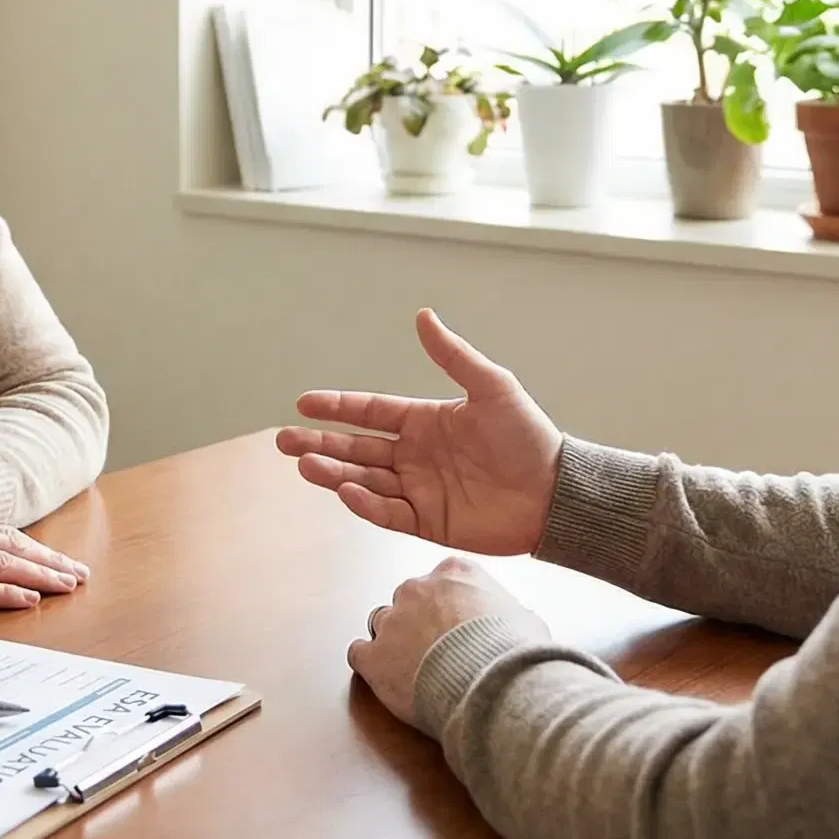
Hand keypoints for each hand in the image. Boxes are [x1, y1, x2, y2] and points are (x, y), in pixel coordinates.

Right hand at [277, 308, 565, 554]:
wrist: (556, 492)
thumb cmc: (527, 436)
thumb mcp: (492, 387)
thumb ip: (452, 356)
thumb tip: (422, 315)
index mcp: (425, 421)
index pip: (370, 412)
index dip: (337, 407)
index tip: (303, 403)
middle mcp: (414, 455)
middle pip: (357, 448)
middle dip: (320, 443)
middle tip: (283, 441)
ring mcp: (418, 490)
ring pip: (364, 479)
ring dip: (334, 471)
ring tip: (304, 464)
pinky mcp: (427, 522)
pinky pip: (388, 512)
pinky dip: (365, 503)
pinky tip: (345, 490)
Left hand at [352, 558, 551, 725]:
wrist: (491, 685)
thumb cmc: (514, 653)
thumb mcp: (527, 622)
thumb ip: (512, 614)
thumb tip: (520, 622)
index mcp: (455, 573)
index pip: (441, 580)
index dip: (448, 605)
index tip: (456, 624)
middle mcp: (417, 588)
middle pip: (408, 598)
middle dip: (418, 621)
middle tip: (435, 649)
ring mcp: (392, 620)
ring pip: (381, 622)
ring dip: (393, 641)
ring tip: (411, 666)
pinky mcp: (373, 655)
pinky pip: (359, 652)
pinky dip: (369, 663)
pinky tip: (384, 677)